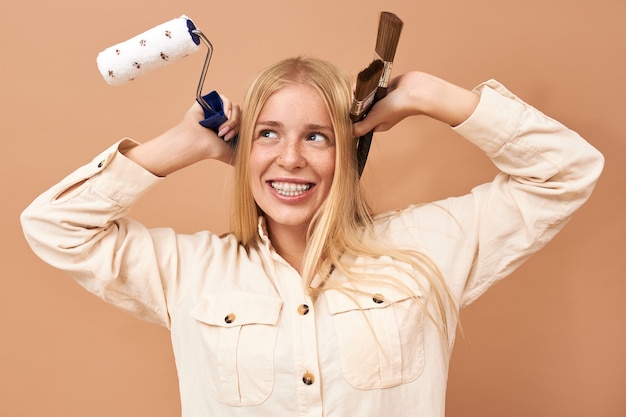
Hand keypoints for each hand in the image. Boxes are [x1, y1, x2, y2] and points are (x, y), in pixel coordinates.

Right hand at [124, 93, 241, 175]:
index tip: (230, 139)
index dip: (241, 129)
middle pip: (242, 114)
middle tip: (225, 135)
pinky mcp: (211, 102)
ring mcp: (218, 109)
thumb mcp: (231, 154)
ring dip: (232, 120)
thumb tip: (252, 163)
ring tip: (221, 129)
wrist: (197, 143)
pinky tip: (222, 117)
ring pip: (235, 107)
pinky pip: (225, 98)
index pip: (245, 122)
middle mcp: (224, 118)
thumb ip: (242, 156)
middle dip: (236, 125)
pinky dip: (227, 107)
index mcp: (230, 127)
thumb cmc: (211, 149)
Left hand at [352, 72, 478, 137]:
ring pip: (366, 95)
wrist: (416, 90)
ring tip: (361, 85)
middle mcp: (379, 113)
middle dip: (356, 100)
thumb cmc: (398, 107)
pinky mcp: (385, 88)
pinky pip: (373, 86)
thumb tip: (350, 134)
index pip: (360, 121)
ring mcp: (382, 100)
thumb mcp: (376, 118)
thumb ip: (362, 126)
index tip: (348, 107)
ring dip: (362, 90)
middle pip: (362, 107)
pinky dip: (370, 83)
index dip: (352, 115)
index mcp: (377, 123)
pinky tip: (368, 80)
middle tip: (354, 93)